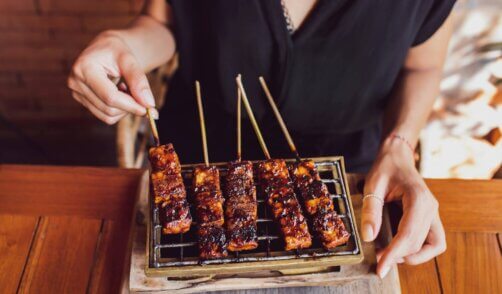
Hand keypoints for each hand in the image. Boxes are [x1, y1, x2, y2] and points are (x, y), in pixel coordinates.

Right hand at [68, 31, 154, 124]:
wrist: (105, 48)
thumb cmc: (117, 51)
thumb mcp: (130, 60)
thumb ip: (139, 81)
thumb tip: (149, 104)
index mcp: (84, 68)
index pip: (110, 97)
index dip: (131, 105)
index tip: (150, 109)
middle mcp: (75, 82)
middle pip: (108, 109)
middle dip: (129, 107)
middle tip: (141, 95)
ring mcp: (76, 93)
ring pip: (107, 116)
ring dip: (124, 108)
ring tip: (127, 89)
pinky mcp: (81, 100)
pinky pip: (104, 115)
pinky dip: (118, 109)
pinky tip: (119, 93)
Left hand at [362, 137, 445, 277]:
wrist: (397, 156)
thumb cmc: (385, 168)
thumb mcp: (372, 185)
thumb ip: (370, 210)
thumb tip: (368, 237)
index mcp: (418, 198)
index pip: (408, 234)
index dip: (394, 254)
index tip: (381, 268)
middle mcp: (431, 207)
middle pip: (420, 243)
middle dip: (399, 256)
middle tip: (378, 262)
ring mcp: (434, 213)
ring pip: (434, 246)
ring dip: (414, 256)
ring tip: (391, 256)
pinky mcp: (431, 217)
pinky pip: (434, 241)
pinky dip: (420, 250)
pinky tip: (400, 249)